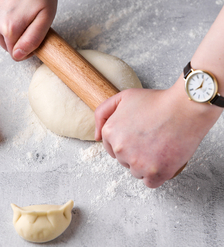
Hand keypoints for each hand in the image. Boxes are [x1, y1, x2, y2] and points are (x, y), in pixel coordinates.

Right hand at [0, 0, 56, 60]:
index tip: (32, 35)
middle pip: (5, 45)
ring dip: (6, 29)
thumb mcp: (45, 20)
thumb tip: (17, 56)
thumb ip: (32, 41)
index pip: (15, 54)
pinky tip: (6, 8)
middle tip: (26, 22)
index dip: (26, 48)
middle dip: (16, 38)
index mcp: (10, 29)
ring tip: (17, 13)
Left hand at [95, 77, 221, 187]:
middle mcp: (120, 149)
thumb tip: (96, 137)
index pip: (112, 147)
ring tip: (159, 146)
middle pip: (124, 160)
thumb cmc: (155, 101)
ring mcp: (137, 163)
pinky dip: (156, 174)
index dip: (127, 141)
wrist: (184, 108)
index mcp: (110, 132)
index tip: (139, 134)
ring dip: (146, 164)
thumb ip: (102, 113)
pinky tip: (163, 159)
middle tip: (151, 137)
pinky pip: (150, 182)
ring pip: (136, 171)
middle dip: (135, 152)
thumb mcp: (123, 97)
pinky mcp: (155, 174)